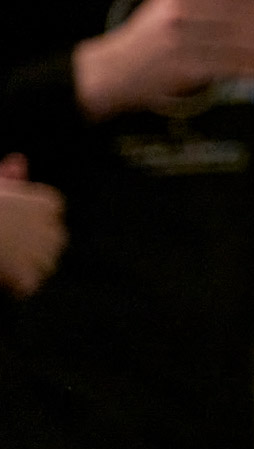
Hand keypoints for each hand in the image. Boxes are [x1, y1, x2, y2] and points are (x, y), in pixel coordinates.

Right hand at [0, 155, 64, 295]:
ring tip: (1, 255)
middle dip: (34, 242)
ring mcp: (42, 256)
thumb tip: (19, 161)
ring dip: (26, 265)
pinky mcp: (27, 279)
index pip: (51, 213)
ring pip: (43, 265)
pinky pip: (26, 287)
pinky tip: (0, 275)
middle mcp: (53, 228)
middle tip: (3, 240)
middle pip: (53, 240)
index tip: (6, 216)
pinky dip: (13, 285)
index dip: (27, 217)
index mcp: (48, 203)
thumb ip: (9, 176)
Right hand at [72, 0, 253, 119]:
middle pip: (243, 18)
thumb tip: (251, 5)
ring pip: (241, 43)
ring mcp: (184, 40)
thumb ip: (202, 1)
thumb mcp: (167, 6)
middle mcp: (181, 12)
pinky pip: (231, 66)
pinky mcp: (187, 66)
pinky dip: (250, 69)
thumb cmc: (147, 40)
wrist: (114, 68)